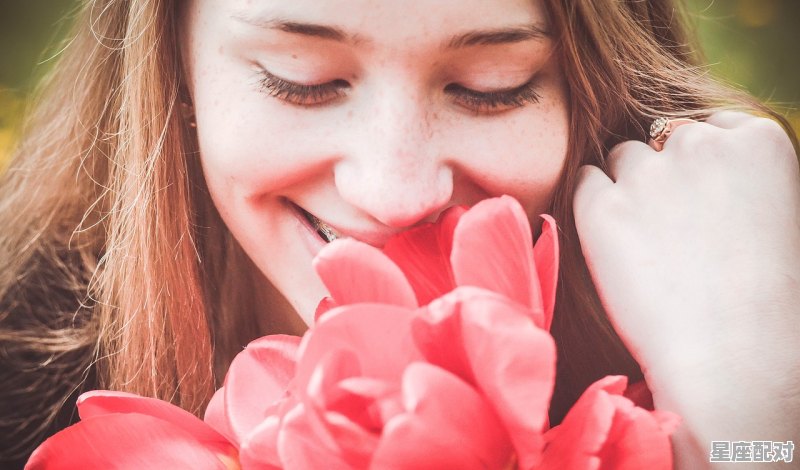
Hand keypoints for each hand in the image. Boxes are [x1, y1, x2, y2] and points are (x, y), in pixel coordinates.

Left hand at [573, 111, 799, 465]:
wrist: (732, 357)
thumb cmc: (762, 300)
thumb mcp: (771, 214)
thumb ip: (732, 175)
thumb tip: (685, 162)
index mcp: (760, 139)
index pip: (711, 126)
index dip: (701, 169)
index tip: (704, 208)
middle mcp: (700, 142)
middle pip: (662, 138)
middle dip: (662, 173)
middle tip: (671, 231)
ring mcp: (646, 173)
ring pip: (621, 157)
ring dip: (625, 186)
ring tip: (644, 243)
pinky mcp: (598, 206)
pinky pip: (584, 180)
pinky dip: (593, 205)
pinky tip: (613, 242)